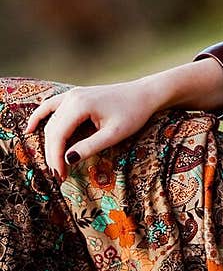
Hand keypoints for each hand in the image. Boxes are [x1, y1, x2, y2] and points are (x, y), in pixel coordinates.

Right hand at [24, 79, 159, 182]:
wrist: (145, 94)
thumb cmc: (133, 113)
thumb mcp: (114, 134)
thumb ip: (90, 146)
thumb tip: (67, 159)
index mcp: (80, 105)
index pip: (58, 136)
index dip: (56, 158)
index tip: (61, 176)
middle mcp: (72, 97)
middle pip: (52, 130)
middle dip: (54, 154)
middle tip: (60, 176)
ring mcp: (72, 94)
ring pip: (51, 122)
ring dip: (50, 143)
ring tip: (55, 163)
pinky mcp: (75, 95)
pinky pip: (51, 106)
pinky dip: (40, 117)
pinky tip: (30, 129)